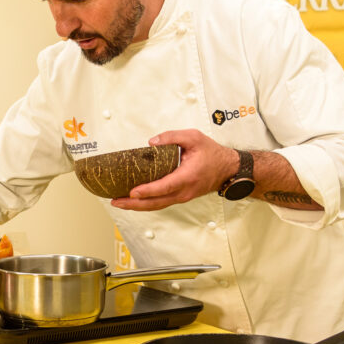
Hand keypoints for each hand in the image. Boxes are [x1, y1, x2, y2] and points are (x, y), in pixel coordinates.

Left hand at [110, 129, 238, 210]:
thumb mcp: (194, 137)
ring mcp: (182, 197)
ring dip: (137, 206)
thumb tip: (151, 142)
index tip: (133, 192)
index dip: (148, 191)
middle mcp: (184, 191)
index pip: (165, 186)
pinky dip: (145, 204)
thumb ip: (172, 137)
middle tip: (116, 202)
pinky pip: (160, 203)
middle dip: (134, 203)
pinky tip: (133, 201)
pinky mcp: (180, 197)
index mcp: (188, 176)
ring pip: (157, 205)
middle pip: (156, 202)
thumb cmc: (211, 153)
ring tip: (118, 203)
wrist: (227, 169)